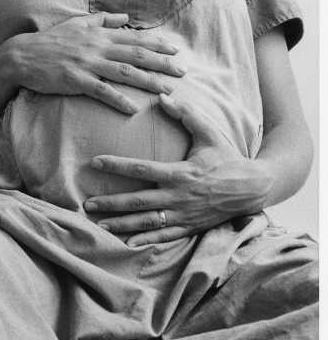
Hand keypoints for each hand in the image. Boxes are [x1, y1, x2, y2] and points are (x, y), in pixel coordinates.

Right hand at [6, 12, 186, 113]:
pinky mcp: (76, 80)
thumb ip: (103, 20)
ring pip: (125, 72)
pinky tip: (134, 109)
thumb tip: (126, 17)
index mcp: (99, 34)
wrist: (23, 56)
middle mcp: (97, 47)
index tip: (176, 50)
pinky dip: (119, 100)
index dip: (157, 44)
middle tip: (182, 71)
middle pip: (136, 55)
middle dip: (162, 63)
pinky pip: (102, 91)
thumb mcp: (77, 23)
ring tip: (167, 90)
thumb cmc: (52, 41)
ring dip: (148, 81)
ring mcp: (87, 63)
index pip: (135, 38)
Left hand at [84, 94, 271, 245]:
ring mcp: (183, 214)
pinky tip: (128, 242)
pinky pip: (164, 236)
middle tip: (87, 204)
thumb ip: (187, 115)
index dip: (116, 165)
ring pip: (147, 222)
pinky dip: (146, 240)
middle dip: (111, 203)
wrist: (253, 187)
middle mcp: (178, 196)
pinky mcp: (190, 226)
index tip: (95, 162)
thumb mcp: (210, 133)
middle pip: (138, 202)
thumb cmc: (228, 158)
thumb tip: (165, 97)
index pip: (141, 168)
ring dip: (122, 224)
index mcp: (180, 173)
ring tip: (99, 225)